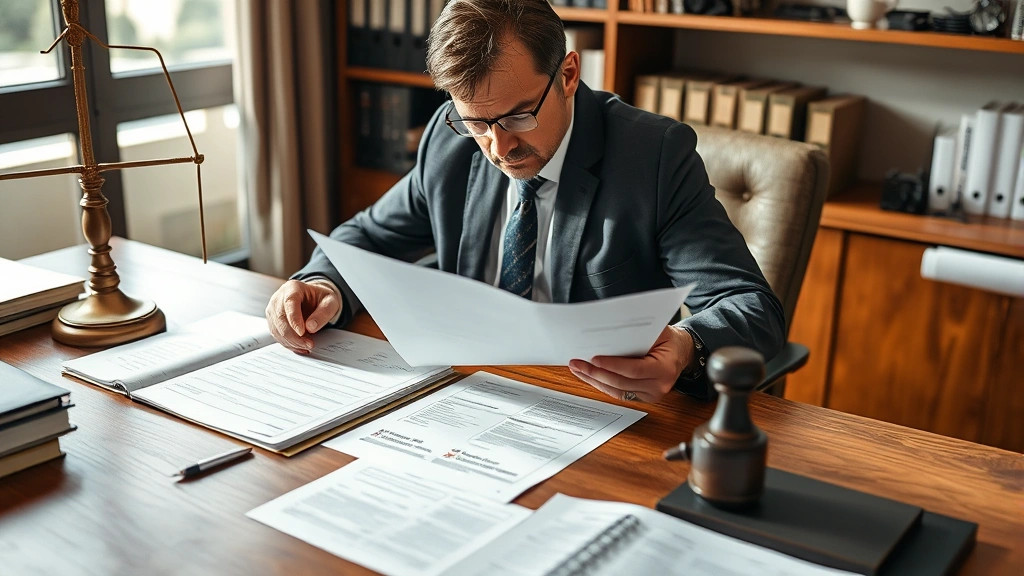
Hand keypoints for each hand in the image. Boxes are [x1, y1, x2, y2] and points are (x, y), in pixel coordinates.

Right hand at [265, 280, 341, 353]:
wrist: (313, 299)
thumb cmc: (320, 298)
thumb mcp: (330, 301)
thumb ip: (324, 312)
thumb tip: (311, 327)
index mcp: (293, 288)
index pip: (289, 303)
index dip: (294, 319)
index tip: (302, 332)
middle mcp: (279, 298)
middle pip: (280, 319)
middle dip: (294, 336)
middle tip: (309, 344)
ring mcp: (273, 310)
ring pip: (277, 329)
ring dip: (291, 341)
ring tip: (307, 345)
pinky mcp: (273, 321)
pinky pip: (277, 335)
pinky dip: (288, 344)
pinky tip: (300, 346)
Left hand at [568, 325, 692, 402]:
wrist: (681, 353)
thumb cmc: (668, 340)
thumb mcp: (658, 331)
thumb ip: (638, 332)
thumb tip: (610, 329)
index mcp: (665, 368)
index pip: (634, 369)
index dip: (612, 365)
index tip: (594, 358)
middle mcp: (659, 386)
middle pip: (621, 383)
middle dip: (596, 373)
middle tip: (577, 363)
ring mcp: (651, 395)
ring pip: (617, 391)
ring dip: (595, 380)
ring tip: (578, 369)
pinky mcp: (643, 398)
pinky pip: (619, 394)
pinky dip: (602, 385)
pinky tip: (589, 376)